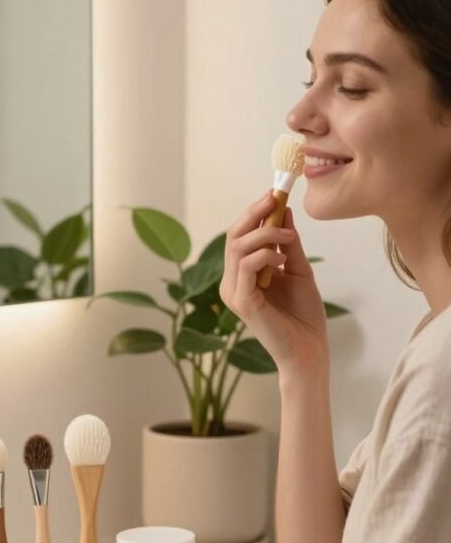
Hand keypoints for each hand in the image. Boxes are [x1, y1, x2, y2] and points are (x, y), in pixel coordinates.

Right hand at [220, 193, 329, 373]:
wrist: (309, 349)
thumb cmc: (304, 316)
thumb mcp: (298, 269)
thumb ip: (288, 244)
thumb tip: (284, 211)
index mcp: (242, 275)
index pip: (240, 236)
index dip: (254, 212)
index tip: (275, 194)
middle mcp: (232, 282)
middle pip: (233, 236)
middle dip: (254, 213)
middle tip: (276, 198)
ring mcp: (234, 293)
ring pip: (238, 247)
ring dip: (264, 233)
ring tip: (288, 235)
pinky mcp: (242, 303)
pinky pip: (245, 266)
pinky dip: (264, 254)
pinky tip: (281, 259)